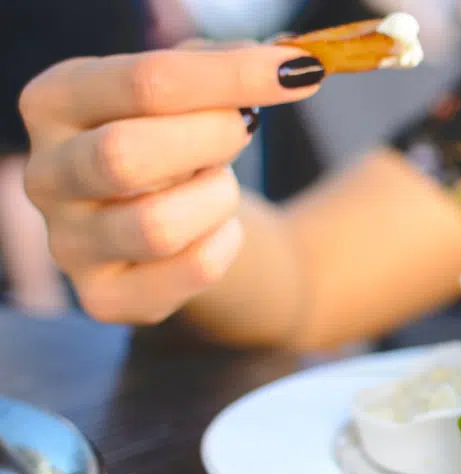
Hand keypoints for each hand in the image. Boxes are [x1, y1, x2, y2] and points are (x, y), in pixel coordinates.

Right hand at [19, 46, 324, 322]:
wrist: (186, 223)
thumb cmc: (183, 140)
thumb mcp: (193, 90)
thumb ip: (224, 67)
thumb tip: (283, 67)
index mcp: (55, 102)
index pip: (143, 82)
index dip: (228, 77)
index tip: (292, 76)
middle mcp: (45, 175)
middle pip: (126, 155)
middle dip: (210, 139)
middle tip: (243, 129)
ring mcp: (69, 243)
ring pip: (158, 225)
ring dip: (217, 197)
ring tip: (218, 184)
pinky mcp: (106, 297)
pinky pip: (191, 270)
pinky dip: (225, 243)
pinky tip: (217, 227)